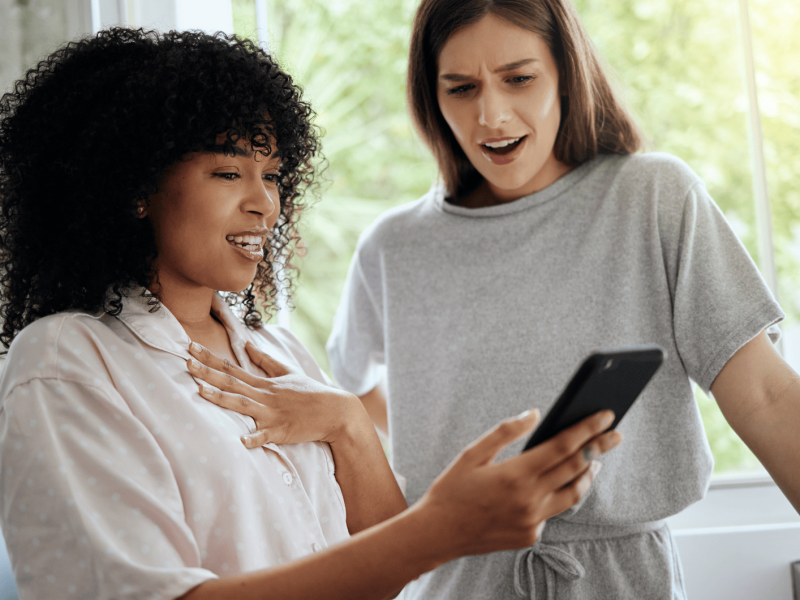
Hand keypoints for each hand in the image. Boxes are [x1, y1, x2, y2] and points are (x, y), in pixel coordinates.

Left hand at [187, 341, 366, 447]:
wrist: (335, 411)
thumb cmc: (311, 393)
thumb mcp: (288, 373)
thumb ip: (266, 361)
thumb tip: (249, 344)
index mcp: (265, 383)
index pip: (232, 368)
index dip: (211, 359)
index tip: (191, 348)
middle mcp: (265, 396)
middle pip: (232, 383)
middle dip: (207, 373)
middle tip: (186, 362)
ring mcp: (272, 413)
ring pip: (242, 404)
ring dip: (221, 398)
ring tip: (200, 391)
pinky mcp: (281, 431)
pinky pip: (265, 435)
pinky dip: (253, 437)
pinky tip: (241, 440)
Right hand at [413, 409, 621, 559]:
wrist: (437, 534)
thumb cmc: (451, 489)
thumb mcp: (472, 454)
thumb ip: (505, 432)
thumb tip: (534, 414)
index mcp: (515, 475)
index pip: (562, 446)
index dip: (586, 429)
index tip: (605, 416)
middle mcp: (529, 500)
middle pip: (576, 468)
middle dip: (599, 447)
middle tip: (616, 433)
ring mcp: (533, 521)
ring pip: (574, 494)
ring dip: (588, 474)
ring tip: (595, 459)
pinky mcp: (530, 535)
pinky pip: (554, 511)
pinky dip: (561, 494)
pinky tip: (559, 483)